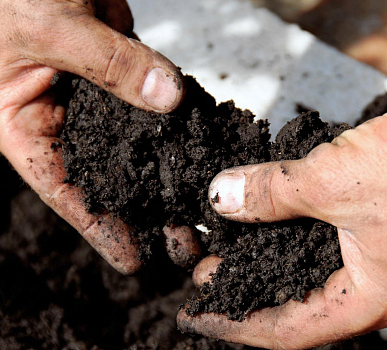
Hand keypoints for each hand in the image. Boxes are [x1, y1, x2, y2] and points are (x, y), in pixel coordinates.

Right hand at [0, 0, 188, 273]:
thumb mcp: (51, 29)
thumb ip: (109, 64)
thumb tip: (167, 98)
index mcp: (25, 125)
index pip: (62, 190)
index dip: (98, 228)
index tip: (133, 260)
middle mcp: (61, 122)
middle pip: (105, 179)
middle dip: (142, 213)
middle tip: (182, 243)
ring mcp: (95, 102)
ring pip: (133, 149)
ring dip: (164, 178)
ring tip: (197, 212)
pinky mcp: (122, 78)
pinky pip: (152, 108)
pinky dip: (174, 130)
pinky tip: (198, 153)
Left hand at [178, 115, 386, 348]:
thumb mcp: (340, 180)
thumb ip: (275, 193)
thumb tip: (219, 197)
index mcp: (368, 298)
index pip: (286, 330)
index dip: (234, 324)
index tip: (194, 316)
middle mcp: (368, 281)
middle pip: (288, 296)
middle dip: (241, 283)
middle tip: (201, 269)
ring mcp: (369, 249)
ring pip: (299, 261)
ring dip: (258, 249)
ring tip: (221, 240)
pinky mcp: (366, 217)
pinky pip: (313, 227)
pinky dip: (282, 219)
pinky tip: (259, 206)